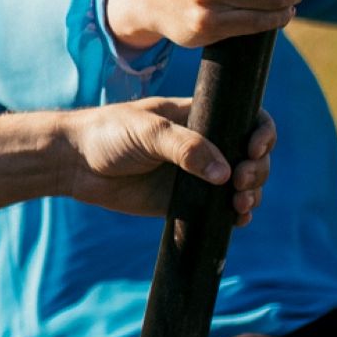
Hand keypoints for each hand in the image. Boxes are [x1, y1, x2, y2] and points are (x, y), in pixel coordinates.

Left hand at [61, 101, 274, 220]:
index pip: (247, 119)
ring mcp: (195, 175)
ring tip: (241, 205)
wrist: (75, 163)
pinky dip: (233, 216)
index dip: (261, 133)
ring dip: (252, 194)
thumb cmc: (109, 134)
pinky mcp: (182, 202)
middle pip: (251, 156)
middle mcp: (204, 145)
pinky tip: (236, 220)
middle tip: (242, 181)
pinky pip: (217, 210)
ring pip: (240, 185)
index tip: (255, 148)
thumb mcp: (148, 131)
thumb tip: (224, 174)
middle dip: (258, 169)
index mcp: (199, 117)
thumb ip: (185, 147)